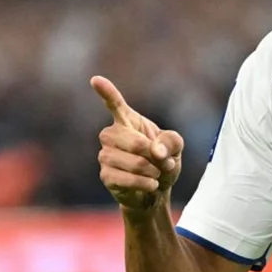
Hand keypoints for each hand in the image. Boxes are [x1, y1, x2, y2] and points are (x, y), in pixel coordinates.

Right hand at [91, 75, 182, 210]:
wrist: (157, 191)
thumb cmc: (164, 162)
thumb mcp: (176, 147)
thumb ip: (170, 142)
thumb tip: (154, 151)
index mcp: (129, 121)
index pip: (115, 104)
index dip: (106, 92)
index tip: (95, 80)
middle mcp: (112, 135)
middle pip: (127, 138)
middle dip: (149, 152)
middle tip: (164, 162)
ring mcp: (106, 155)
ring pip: (126, 160)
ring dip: (149, 169)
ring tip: (157, 174)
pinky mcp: (106, 175)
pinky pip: (122, 178)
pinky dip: (142, 182)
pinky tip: (151, 185)